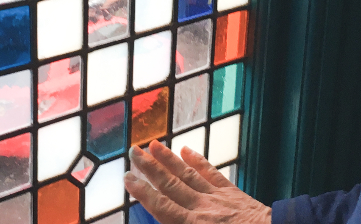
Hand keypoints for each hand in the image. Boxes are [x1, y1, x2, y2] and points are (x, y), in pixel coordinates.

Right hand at [124, 140, 271, 223]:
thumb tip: (166, 221)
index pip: (161, 206)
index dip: (142, 191)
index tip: (127, 176)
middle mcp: (202, 208)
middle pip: (171, 184)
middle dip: (151, 168)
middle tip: (134, 151)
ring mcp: (218, 198)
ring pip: (188, 174)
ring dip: (169, 159)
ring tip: (153, 144)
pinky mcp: (233, 194)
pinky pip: (212, 174)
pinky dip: (198, 161)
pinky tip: (186, 151)